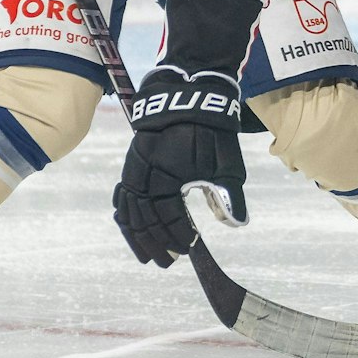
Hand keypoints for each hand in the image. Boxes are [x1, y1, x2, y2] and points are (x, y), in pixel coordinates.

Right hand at [114, 68, 248, 268]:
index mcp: (167, 178)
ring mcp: (134, 169)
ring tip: (145, 254)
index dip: (179, 235)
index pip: (169, 218)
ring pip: (128, 210)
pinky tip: (128, 224)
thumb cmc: (211, 131)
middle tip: (167, 262)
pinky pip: (121, 193)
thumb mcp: (227, 163)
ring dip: (136, 234)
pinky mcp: (132, 162)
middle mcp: (144, 176)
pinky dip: (124, 212)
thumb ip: (229, 195)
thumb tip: (236, 224)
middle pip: (145, 220)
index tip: (189, 248)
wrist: (190, 95)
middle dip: (155, 243)